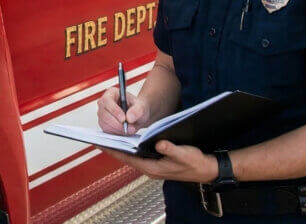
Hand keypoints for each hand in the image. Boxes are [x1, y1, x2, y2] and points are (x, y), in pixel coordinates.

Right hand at [97, 87, 149, 135]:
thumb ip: (137, 110)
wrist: (137, 116)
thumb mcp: (141, 106)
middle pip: (104, 114)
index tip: (124, 119)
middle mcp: (103, 103)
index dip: (114, 111)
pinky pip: (106, 130)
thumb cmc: (137, 108)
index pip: (107, 101)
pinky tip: (125, 131)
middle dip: (118, 123)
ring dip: (118, 129)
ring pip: (105, 123)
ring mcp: (102, 113)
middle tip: (130, 128)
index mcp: (111, 93)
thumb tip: (129, 117)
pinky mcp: (103, 123)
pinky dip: (116, 132)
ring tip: (130, 129)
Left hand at [103, 141, 217, 182]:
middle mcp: (150, 168)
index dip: (113, 151)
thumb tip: (159, 143)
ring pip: (131, 156)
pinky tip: (126, 140)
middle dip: (113, 148)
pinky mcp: (156, 162)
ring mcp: (153, 165)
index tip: (100, 144)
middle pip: (126, 157)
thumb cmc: (195, 162)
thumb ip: (171, 149)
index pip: (128, 158)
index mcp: (153, 168)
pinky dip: (130, 147)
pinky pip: (138, 155)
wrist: (206, 169)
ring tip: (108, 137)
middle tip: (98, 139)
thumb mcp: (184, 154)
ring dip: (120, 148)